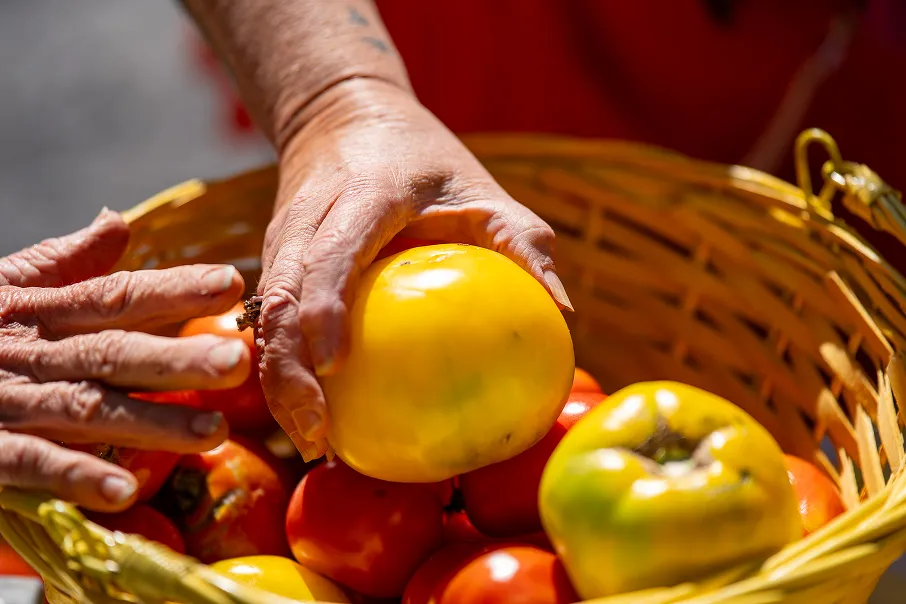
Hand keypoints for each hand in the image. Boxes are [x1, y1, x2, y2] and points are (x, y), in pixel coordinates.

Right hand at [0, 210, 250, 510]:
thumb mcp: (3, 289)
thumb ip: (62, 262)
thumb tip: (118, 220)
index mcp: (41, 312)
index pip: (116, 296)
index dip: (174, 289)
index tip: (233, 284)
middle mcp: (29, 353)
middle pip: (111, 352)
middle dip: (176, 358)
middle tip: (238, 361)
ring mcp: (4, 401)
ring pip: (83, 408)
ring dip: (149, 423)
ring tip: (213, 432)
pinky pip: (26, 464)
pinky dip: (73, 476)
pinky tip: (124, 492)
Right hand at [257, 79, 570, 459]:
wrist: (342, 115)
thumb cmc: (423, 159)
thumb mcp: (480, 187)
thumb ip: (521, 242)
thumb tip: (564, 313)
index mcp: (360, 196)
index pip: (329, 256)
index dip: (323, 310)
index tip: (336, 367)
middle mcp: (307, 219)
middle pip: (279, 300)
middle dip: (286, 372)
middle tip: (320, 437)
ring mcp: (281, 238)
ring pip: (264, 316)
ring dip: (276, 381)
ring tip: (313, 440)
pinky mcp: (274, 257)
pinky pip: (270, 316)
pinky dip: (282, 364)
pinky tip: (311, 409)